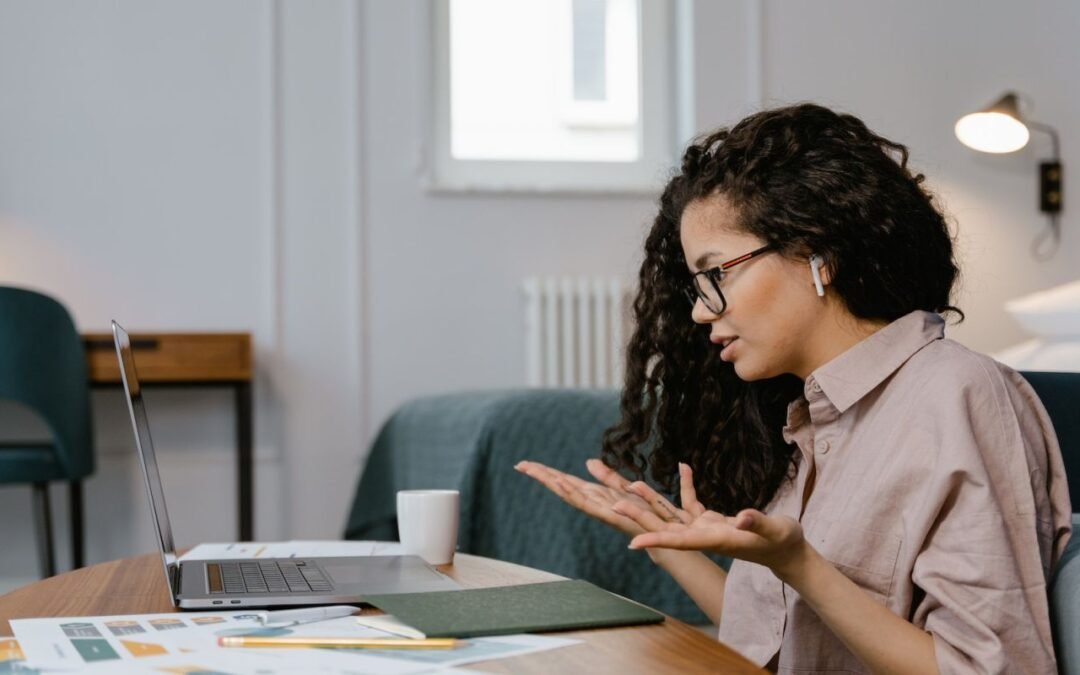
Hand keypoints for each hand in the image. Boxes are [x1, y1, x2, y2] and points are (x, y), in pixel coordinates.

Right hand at [514, 458, 685, 538]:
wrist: (665, 534)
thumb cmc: (648, 512)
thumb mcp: (626, 488)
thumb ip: (607, 476)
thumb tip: (588, 461)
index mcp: (596, 494)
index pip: (566, 481)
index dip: (546, 472)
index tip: (526, 463)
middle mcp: (593, 502)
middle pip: (562, 486)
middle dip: (542, 476)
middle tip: (519, 464)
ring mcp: (598, 510)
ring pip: (569, 494)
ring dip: (552, 483)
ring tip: (533, 470)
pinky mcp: (609, 516)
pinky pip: (587, 503)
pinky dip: (572, 493)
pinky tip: (560, 483)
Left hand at [616, 463, 807, 577]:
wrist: (787, 551)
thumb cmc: (783, 542)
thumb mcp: (775, 530)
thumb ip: (757, 523)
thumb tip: (742, 517)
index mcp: (716, 540)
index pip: (680, 541)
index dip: (656, 539)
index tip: (632, 541)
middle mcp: (705, 536)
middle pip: (667, 527)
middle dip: (641, 517)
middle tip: (614, 506)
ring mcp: (707, 529)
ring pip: (673, 515)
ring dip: (653, 501)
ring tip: (632, 484)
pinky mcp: (713, 521)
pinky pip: (693, 503)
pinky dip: (687, 486)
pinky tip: (684, 467)